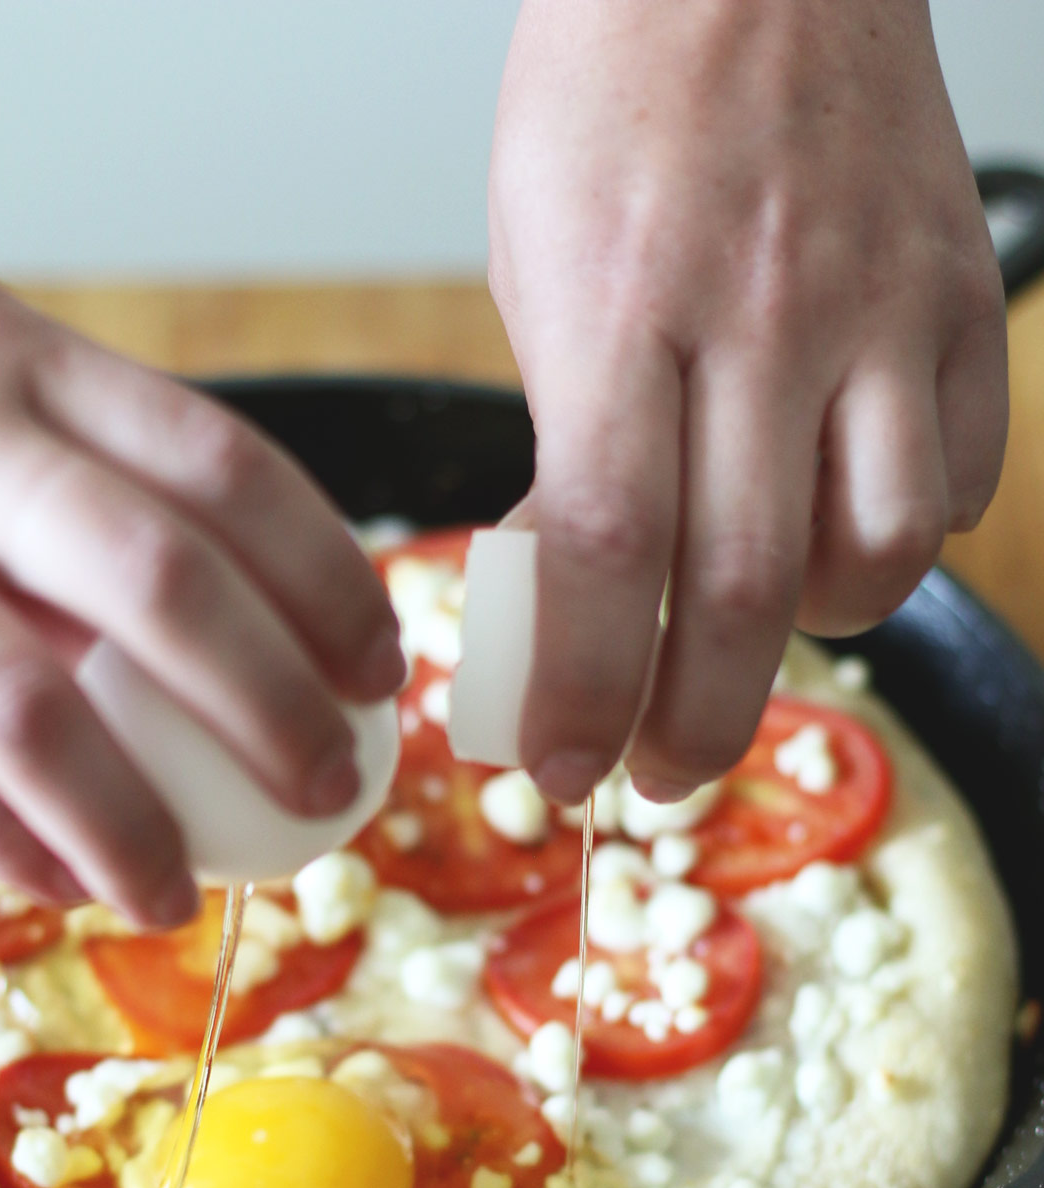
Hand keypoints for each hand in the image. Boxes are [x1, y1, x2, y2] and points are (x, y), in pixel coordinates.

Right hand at [0, 223, 403, 922]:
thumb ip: (77, 461)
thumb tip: (237, 616)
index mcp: (17, 362)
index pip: (224, 472)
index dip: (327, 583)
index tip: (378, 668)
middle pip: (157, 585)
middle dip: (267, 707)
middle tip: (327, 791)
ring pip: (24, 706)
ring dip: (124, 822)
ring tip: (178, 895)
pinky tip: (56, 879)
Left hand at [490, 0, 1006, 801]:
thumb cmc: (615, 102)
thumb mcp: (537, 269)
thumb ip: (570, 436)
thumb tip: (574, 590)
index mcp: (620, 310)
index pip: (599, 554)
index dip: (575, 689)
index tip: (557, 761)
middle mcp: (762, 318)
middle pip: (738, 592)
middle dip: (688, 726)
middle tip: (653, 777)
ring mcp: (875, 310)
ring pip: (877, 553)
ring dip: (808, 636)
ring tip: (751, 637)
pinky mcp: (956, 300)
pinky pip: (957, 477)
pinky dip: (895, 541)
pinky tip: (838, 529)